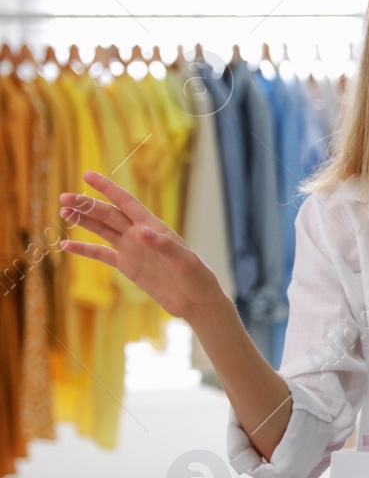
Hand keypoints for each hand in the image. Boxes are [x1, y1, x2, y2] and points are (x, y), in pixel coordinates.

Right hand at [57, 171, 225, 321]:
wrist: (196, 302)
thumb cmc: (197, 278)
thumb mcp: (185, 261)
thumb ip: (164, 245)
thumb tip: (142, 231)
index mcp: (154, 227)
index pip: (126, 202)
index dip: (108, 188)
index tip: (87, 175)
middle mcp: (140, 234)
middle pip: (109, 214)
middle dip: (87, 205)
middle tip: (64, 197)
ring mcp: (133, 249)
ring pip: (103, 230)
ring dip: (83, 221)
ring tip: (63, 211)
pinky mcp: (128, 266)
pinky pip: (102, 255)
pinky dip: (85, 250)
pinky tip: (66, 244)